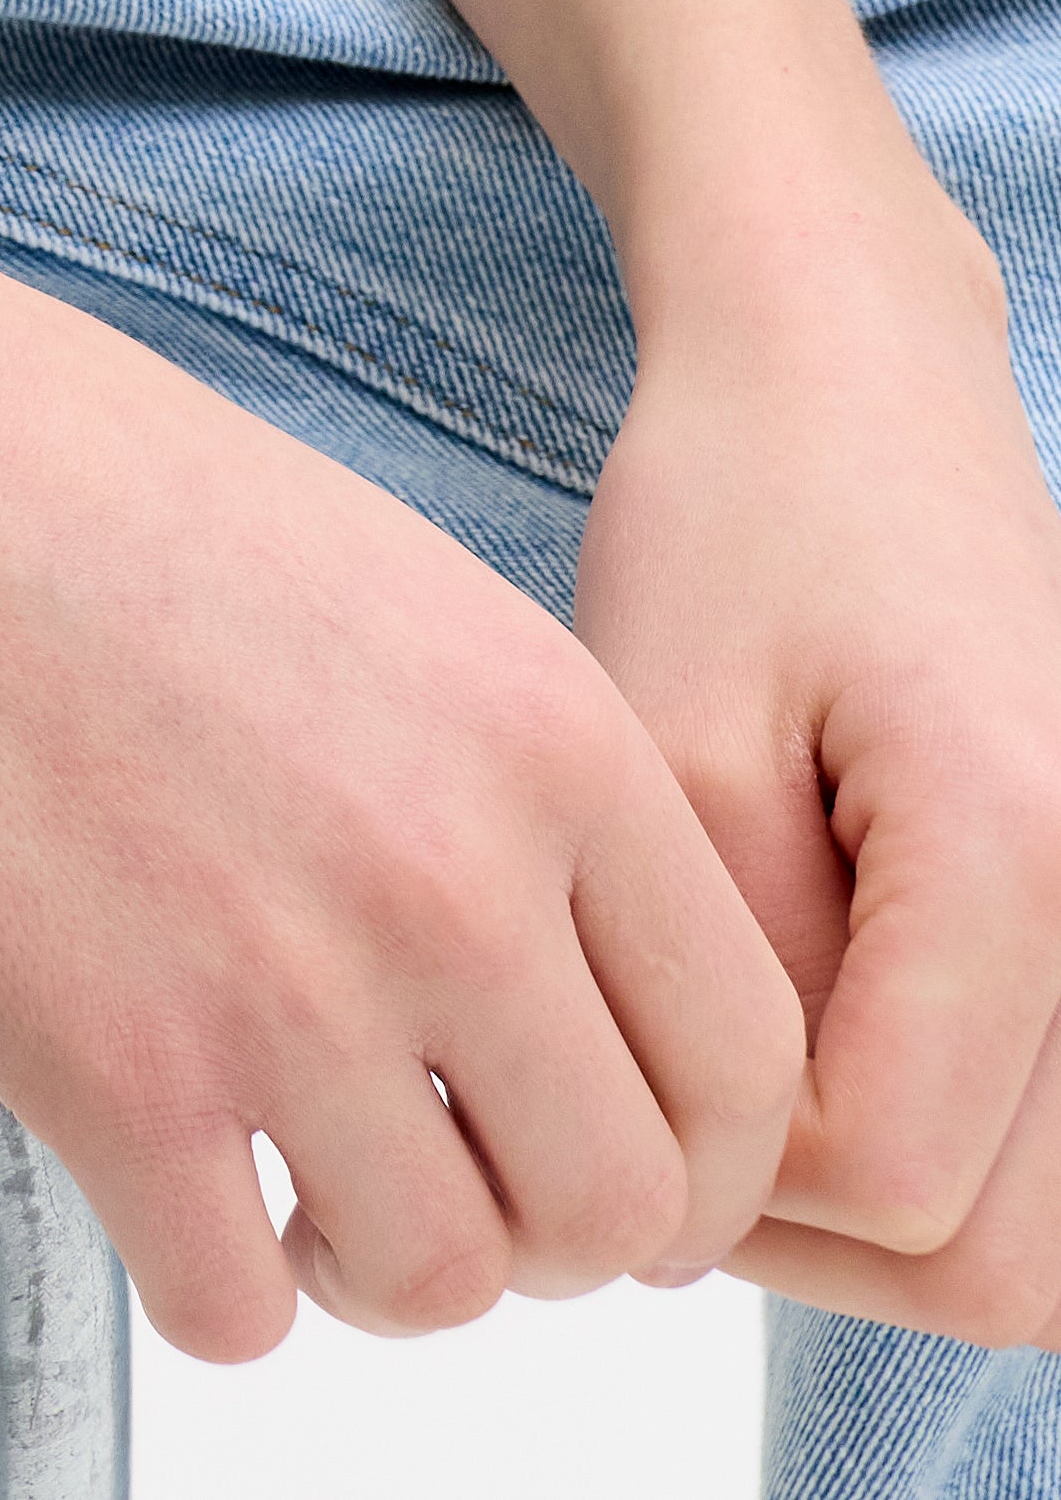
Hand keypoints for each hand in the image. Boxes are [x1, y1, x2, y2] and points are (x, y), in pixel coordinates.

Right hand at [0, 220, 806, 1365]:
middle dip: (537, 1230)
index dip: (689, 1151)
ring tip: (286, 1184)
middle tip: (431, 1173)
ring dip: (374, 1269)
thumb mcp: (388, 586)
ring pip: (449, 1288)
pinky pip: (241, 1316)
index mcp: (549, 744)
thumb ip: (513, 789)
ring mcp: (288, 992)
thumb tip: (566, 999)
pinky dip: (216, 1286)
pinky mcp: (117, 1077)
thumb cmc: (75, 481)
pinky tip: (163, 1185)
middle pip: (625, 1214)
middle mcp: (458, 883)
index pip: (750, 1065)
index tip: (591, 1147)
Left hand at [583, 174, 1060, 1352]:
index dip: (725, 1169)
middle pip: (992, 1259)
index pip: (886, 1175)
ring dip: (870, 1221)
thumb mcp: (670, 735)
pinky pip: (1045, 1156)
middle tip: (654, 1101)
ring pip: (1033, 1244)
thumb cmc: (747, 508)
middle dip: (800, 1234)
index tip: (615, 1056)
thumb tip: (718, 1173)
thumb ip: (714, 973)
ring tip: (718, 1078)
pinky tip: (800, 1050)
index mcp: (1019, 860)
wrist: (857, 373)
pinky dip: (933, 1159)